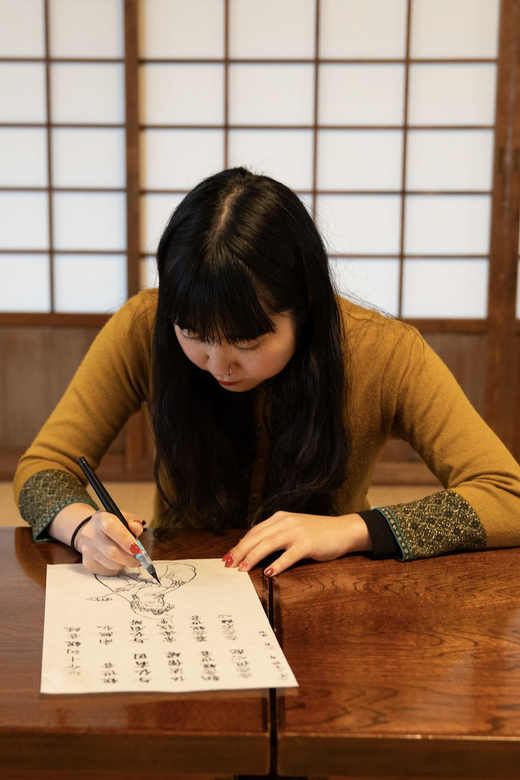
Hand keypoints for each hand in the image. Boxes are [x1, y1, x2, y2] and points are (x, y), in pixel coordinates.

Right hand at [74, 510, 144, 575]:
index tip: (137, 549)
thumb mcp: (124, 518)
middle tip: (139, 559)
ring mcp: (87, 550)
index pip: (110, 527)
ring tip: (127, 558)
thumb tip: (137, 529)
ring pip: (111, 564)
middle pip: (111, 551)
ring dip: (124, 563)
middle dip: (129, 558)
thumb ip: (133, 522)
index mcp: (100, 518)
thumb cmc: (113, 526)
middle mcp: (90, 534)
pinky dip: (116, 568)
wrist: (92, 533)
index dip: (125, 539)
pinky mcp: (88, 563)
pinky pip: (107, 571)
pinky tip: (117, 561)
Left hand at [222, 511, 371, 576]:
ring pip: (268, 544)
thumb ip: (274, 535)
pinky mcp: (308, 543)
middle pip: (257, 537)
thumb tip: (251, 548)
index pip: (254, 531)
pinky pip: (289, 555)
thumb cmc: (316, 533)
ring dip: (253, 557)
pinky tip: (268, 573)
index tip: (227, 557)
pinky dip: (277, 564)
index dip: (239, 544)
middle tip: (227, 564)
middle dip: (240, 551)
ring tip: (242, 569)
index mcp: (279, 518)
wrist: (343, 530)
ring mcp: (297, 532)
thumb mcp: (292, 529)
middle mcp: (285, 522)